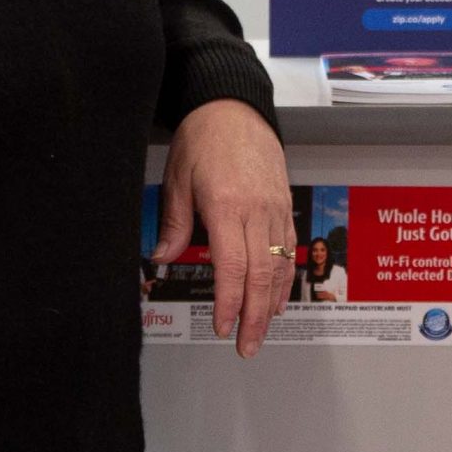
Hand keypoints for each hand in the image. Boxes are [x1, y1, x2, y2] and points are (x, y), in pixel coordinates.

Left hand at [155, 99, 292, 355]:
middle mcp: (257, 210)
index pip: (232, 266)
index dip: (229, 302)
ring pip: (279, 264)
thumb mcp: (177, 177)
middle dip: (254, 316)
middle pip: (261, 274)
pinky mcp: (284, 202)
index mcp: (228, 205)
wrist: (234, 104)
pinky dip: (284, 276)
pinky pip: (289, 246)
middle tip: (247, 347)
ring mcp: (275, 207)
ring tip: (263, 331)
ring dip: (272, 303)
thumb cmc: (204, 137)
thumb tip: (163, 256)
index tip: (222, 327)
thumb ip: (175, 221)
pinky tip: (278, 296)